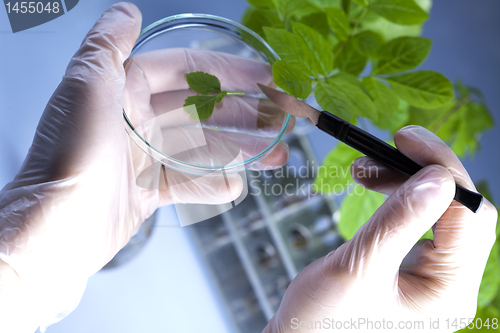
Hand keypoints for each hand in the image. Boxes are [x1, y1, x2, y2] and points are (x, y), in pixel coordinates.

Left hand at [0, 3, 290, 331]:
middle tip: (280, 121)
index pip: (186, 71)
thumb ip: (109, 43)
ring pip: (201, 147)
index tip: (266, 79)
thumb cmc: (74, 153)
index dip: (228, 72)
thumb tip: (127, 10)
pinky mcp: (146, 190)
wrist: (57, 227)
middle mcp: (136, 119)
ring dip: (240, 150)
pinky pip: (187, 183)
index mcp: (125, 89)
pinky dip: (212, 184)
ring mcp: (143, 156)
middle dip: (243, 115)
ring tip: (276, 155)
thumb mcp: (89, 85)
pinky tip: (237, 185)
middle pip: (200, 110)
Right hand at [264, 126, 496, 332]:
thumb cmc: (321, 320)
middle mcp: (451, 285)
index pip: (468, 216)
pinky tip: (375, 185)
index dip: (441, 170)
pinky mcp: (414, 268)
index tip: (404, 139)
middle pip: (459, 211)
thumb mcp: (357, 268)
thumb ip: (399, 221)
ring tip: (365, 169)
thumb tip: (438, 176)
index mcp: (449, 293)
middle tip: (382, 148)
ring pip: (439, 212)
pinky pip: (420, 223)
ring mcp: (434, 277)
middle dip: (421, 173)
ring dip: (405, 182)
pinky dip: (398, 198)